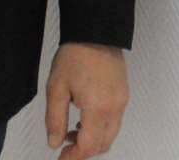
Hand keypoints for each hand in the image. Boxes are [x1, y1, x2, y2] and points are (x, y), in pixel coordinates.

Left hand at [44, 42, 127, 157]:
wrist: (96, 31)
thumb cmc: (76, 54)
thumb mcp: (56, 88)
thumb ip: (55, 119)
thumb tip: (54, 142)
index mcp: (97, 108)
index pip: (88, 146)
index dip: (73, 157)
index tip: (61, 158)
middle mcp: (114, 107)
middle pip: (102, 144)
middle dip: (84, 151)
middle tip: (65, 147)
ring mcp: (122, 100)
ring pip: (110, 134)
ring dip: (93, 140)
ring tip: (72, 130)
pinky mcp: (123, 94)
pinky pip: (115, 121)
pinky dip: (101, 128)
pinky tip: (85, 117)